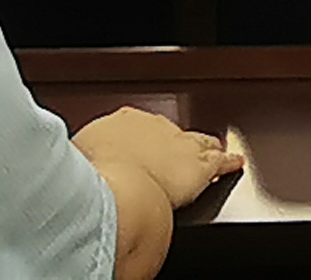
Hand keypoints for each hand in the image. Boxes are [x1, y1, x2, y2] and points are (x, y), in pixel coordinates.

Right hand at [74, 106, 239, 276]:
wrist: (123, 190)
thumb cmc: (99, 175)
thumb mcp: (81, 157)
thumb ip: (84, 155)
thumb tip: (75, 159)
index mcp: (125, 121)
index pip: (136, 125)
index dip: (140, 138)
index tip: (138, 147)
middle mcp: (156, 127)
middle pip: (169, 131)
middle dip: (171, 139)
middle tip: (170, 153)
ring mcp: (180, 145)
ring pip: (199, 140)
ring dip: (205, 144)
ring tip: (213, 144)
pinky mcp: (201, 167)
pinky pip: (220, 161)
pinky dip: (229, 161)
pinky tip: (235, 161)